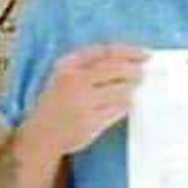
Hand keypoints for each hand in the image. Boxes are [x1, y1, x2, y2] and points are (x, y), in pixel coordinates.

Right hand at [20, 43, 147, 155]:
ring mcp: (83, 104)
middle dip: (135, 71)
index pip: (106, 52)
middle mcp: (75, 82)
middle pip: (117, 70)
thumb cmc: (58, 101)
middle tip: (142, 74)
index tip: (145, 55)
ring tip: (130, 91)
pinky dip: (124, 106)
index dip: (129, 52)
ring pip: (121, 91)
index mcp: (68, 66)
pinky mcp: (91, 123)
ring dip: (130, 90)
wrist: (42, 135)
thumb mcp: (64, 75)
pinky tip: (122, 105)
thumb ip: (89, 64)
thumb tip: (129, 60)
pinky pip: (118, 110)